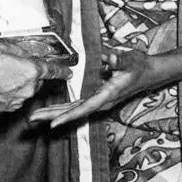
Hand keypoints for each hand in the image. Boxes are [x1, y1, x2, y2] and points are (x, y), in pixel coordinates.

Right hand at [0, 40, 71, 114]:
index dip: (62, 70)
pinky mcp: (9, 109)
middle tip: (13, 65)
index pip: (53, 70)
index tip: (68, 72)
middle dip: (29, 72)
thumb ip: (17, 49)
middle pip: (36, 79)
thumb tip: (24, 51)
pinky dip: (9, 91)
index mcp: (31, 71)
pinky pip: (14, 97)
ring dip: (17, 82)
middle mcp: (29, 88)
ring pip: (25, 88)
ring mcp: (19, 100)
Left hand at [28, 49, 151, 126]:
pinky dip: (63, 109)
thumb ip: (119, 60)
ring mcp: (98, 102)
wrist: (149, 72)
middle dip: (52, 116)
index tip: (52, 124)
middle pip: (73, 112)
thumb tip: (109, 57)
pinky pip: (76, 106)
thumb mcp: (131, 60)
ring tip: (36, 117)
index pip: (84, 108)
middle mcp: (100, 102)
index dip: (67, 116)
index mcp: (107, 95)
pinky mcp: (96, 99)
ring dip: (54, 113)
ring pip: (73, 110)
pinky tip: (52, 111)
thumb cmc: (139, 65)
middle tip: (32, 119)